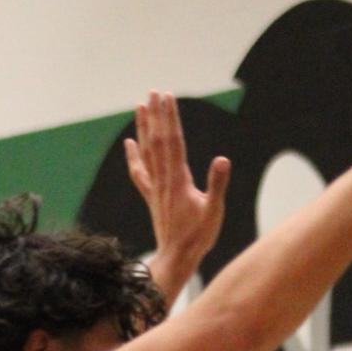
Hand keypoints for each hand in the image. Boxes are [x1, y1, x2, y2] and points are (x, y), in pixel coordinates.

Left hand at [126, 92, 229, 293]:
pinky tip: (129, 144)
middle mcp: (164, 180)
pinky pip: (140, 173)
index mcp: (178, 179)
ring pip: (147, 152)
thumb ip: (217, 185)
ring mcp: (156, 188)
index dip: (170, 117)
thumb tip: (223, 160)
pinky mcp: (152, 197)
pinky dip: (133, 157)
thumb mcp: (214, 212)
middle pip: (157, 140)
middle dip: (156, 115)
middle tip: (154, 91)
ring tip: (139, 106)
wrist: (176, 259)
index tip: (167, 96)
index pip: (173, 141)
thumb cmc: (198, 238)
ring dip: (143, 128)